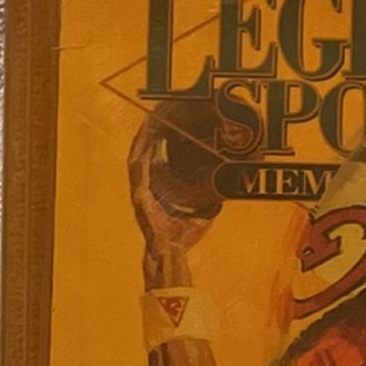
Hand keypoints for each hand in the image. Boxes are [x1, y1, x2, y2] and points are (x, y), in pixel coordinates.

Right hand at [128, 116, 215, 283]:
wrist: (171, 254)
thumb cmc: (184, 235)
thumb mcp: (205, 210)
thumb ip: (212, 199)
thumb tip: (227, 190)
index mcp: (158, 185)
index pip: (157, 153)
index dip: (159, 135)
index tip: (165, 118)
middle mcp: (145, 185)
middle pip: (145, 149)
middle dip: (149, 130)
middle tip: (155, 111)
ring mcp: (140, 191)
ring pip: (138, 156)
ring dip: (143, 138)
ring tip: (149, 119)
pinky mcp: (139, 198)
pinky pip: (138, 171)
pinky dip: (141, 155)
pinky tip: (145, 142)